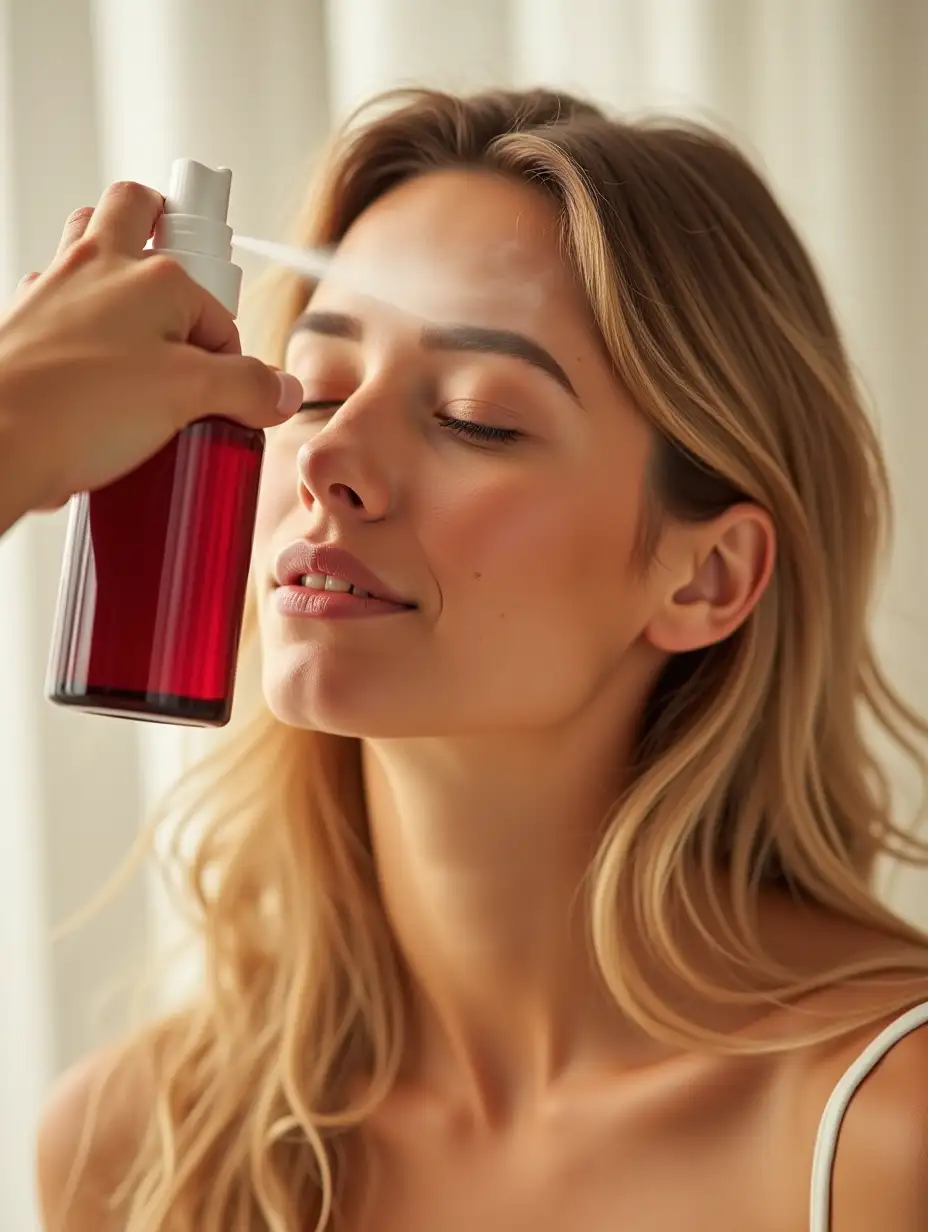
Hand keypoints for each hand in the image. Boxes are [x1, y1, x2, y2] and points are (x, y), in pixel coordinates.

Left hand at [0, 180, 302, 515]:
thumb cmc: (75, 408)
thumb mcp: (189, 397)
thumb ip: (247, 389)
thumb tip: (281, 392)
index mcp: (152, 276)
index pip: (217, 311)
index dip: (230, 357)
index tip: (227, 394)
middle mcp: (99, 266)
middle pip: (138, 212)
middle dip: (167, 234)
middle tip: (188, 300)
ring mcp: (54, 289)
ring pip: (88, 243)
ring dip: (117, 265)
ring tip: (141, 330)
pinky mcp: (22, 323)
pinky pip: (55, 298)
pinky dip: (77, 319)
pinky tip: (92, 373)